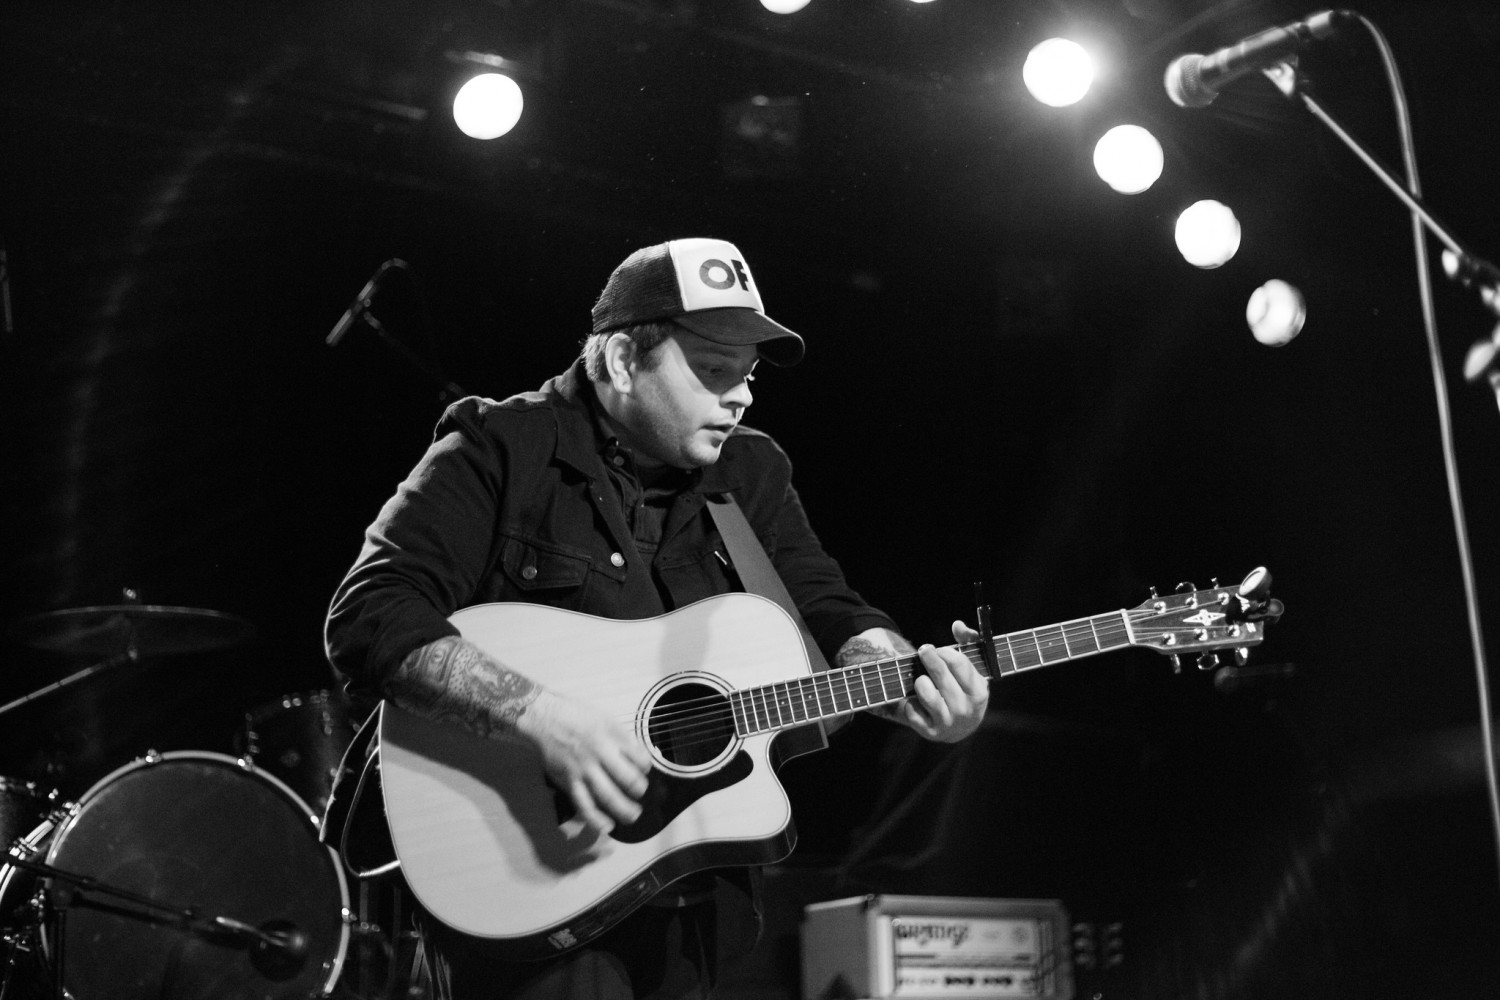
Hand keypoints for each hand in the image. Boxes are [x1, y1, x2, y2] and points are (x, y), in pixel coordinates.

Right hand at [515, 689, 652, 834]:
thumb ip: (620, 738)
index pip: (640, 758)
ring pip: (609, 797)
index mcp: (612, 736)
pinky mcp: (569, 781)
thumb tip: (636, 755)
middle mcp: (600, 754)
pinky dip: (596, 819)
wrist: (543, 718)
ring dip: (625, 810)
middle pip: (629, 780)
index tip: (643, 770)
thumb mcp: (604, 718)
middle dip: (639, 790)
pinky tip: (607, 826)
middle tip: (639, 792)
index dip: (645, 767)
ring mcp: (584, 770)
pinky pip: (584, 805)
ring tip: (633, 815)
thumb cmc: (574, 714)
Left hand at [895, 620, 989, 742]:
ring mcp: (948, 722)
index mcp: (979, 692)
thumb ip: (968, 642)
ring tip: (920, 679)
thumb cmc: (963, 688)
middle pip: (941, 675)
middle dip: (928, 658)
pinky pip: (912, 712)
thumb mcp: (971, 668)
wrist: (959, 727)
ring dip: (920, 682)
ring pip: (926, 694)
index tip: (937, 649)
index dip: (945, 652)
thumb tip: (958, 625)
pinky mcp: (930, 732)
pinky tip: (914, 700)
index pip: (960, 664)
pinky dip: (909, 702)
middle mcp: (965, 709)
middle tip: (923, 650)